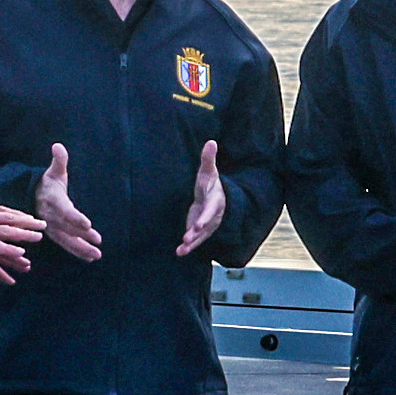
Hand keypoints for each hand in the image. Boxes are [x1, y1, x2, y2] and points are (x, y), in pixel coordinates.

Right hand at [0, 202, 42, 277]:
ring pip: (6, 232)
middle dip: (27, 222)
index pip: (1, 210)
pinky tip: (20, 254)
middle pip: (8, 219)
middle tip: (42, 225)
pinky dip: (9, 251)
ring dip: (24, 235)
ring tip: (38, 239)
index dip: (17, 214)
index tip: (28, 217)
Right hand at [32, 144, 104, 263]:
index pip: (65, 211)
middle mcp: (51, 216)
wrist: (31, 196)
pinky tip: (90, 258)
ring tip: (96, 255)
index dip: (75, 218)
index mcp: (53, 201)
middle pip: (68, 229)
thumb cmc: (47, 183)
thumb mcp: (53, 172)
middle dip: (82, 237)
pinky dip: (77, 251)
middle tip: (98, 242)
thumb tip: (58, 146)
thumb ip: (59, 161)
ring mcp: (51, 227)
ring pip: (67, 240)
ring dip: (82, 248)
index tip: (88, 225)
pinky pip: (66, 244)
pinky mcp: (54, 234)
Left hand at [174, 138, 228, 257]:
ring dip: (191, 244)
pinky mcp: (200, 231)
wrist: (216, 196)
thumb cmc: (210, 182)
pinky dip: (188, 247)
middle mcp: (213, 216)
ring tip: (181, 250)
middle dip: (197, 233)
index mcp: (215, 201)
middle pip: (205, 227)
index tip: (199, 224)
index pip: (211, 211)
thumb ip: (208, 159)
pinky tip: (179, 253)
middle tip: (187, 238)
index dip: (205, 218)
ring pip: (200, 237)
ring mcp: (207, 225)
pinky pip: (196, 240)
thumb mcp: (208, 171)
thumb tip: (211, 141)